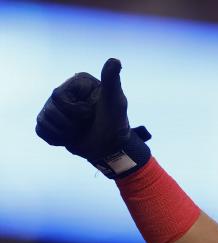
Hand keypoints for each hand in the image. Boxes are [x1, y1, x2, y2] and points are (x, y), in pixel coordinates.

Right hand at [36, 58, 151, 177]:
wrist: (111, 147)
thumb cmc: (115, 123)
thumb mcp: (115, 103)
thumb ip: (112, 81)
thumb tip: (115, 60)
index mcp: (78, 82)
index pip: (58, 96)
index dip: (76, 110)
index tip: (92, 113)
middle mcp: (64, 91)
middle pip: (50, 108)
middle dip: (71, 123)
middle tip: (86, 123)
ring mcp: (54, 106)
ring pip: (45, 120)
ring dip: (66, 133)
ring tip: (80, 131)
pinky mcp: (49, 122)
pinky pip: (41, 130)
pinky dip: (56, 139)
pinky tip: (70, 137)